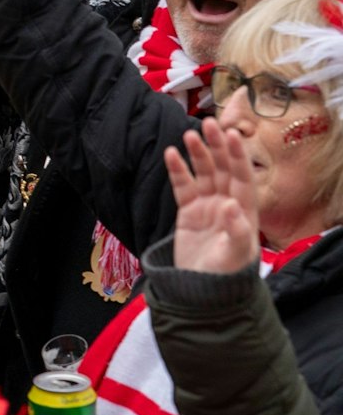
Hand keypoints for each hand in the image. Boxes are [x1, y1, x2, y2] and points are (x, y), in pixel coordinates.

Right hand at [164, 119, 261, 275]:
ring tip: (189, 134)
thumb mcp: (235, 255)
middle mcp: (227, 203)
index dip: (237, 155)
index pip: (242, 176)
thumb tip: (231, 205)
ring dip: (197, 153)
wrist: (201, 290)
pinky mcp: (187, 211)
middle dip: (217, 147)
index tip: (231, 134)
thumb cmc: (225, 274)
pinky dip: (177, 169)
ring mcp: (207, 206)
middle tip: (208, 124)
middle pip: (222, 169)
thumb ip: (236, 230)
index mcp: (244, 211)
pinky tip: (171, 153)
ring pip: (203, 173)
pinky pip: (182, 185)